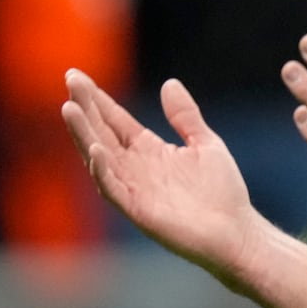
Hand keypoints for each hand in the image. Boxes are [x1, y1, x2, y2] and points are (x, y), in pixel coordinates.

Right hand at [62, 70, 259, 280]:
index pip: (115, 120)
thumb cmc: (222, 192)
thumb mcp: (205, 143)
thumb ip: (185, 117)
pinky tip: (95, 150)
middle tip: (70, 80)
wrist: (237, 231)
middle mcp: (135, 168)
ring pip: (100, 158)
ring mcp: (134, 189)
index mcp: (149, 150)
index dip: (97, 99)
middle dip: (85, 108)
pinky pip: (113, 189)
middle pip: (102, 133)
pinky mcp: (138, 211)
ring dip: (84, 134)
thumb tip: (170, 83)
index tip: (76, 75)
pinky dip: (102, 171)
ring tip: (70, 108)